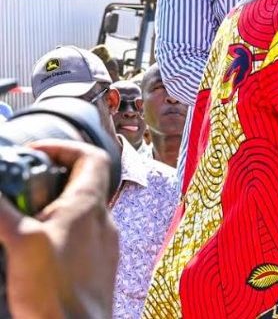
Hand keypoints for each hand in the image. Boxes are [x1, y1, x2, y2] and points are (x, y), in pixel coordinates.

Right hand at [0, 140, 118, 317]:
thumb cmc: (55, 292)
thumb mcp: (20, 242)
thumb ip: (2, 210)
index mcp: (89, 206)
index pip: (90, 156)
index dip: (63, 148)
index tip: (33, 154)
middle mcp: (102, 221)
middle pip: (83, 183)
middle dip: (49, 180)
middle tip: (18, 192)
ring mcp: (104, 245)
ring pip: (80, 212)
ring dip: (51, 210)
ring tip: (21, 223)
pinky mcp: (98, 268)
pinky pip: (81, 238)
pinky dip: (58, 234)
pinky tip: (34, 253)